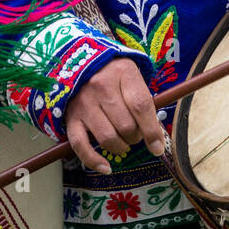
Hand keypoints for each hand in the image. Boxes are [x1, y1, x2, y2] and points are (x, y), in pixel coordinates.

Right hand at [64, 56, 165, 172]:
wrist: (81, 61)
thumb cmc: (114, 73)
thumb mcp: (132, 76)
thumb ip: (143, 102)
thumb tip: (156, 138)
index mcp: (123, 72)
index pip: (141, 106)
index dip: (151, 131)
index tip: (157, 147)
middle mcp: (101, 86)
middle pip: (126, 125)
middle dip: (136, 137)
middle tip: (135, 134)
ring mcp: (84, 102)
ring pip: (108, 138)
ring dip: (121, 147)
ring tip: (123, 142)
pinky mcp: (70, 117)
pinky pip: (81, 145)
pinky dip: (94, 161)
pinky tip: (106, 168)